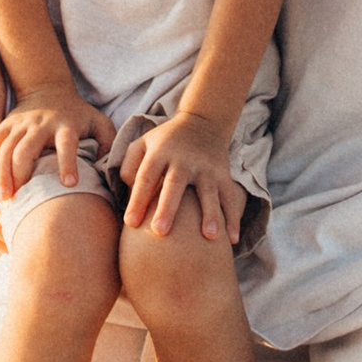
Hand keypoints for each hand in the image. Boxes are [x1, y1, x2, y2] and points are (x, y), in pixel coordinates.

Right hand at [0, 90, 117, 203]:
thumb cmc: (79, 115)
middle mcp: (40, 124)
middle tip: (19, 200)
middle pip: (26, 149)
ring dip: (2, 174)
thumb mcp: (99, 123)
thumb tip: (112, 172)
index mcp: (66, 125)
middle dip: (21, 174)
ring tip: (3, 199)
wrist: (48, 89)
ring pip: (5, 149)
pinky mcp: (5, 125)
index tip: (70, 185)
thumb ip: (109, 145)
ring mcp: (20, 124)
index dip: (69, 162)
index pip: (67, 143)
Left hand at [119, 109, 246, 244]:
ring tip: (209, 236)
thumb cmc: (165, 142)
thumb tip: (129, 198)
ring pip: (208, 191)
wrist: (203, 122)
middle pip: (174, 184)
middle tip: (159, 232)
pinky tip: (232, 239)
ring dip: (210, 214)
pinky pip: (229, 198)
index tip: (131, 223)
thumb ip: (129, 167)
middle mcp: (184, 159)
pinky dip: (232, 218)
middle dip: (167, 208)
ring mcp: (206, 167)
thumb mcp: (142, 143)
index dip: (138, 199)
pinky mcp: (224, 174)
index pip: (146, 176)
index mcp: (160, 153)